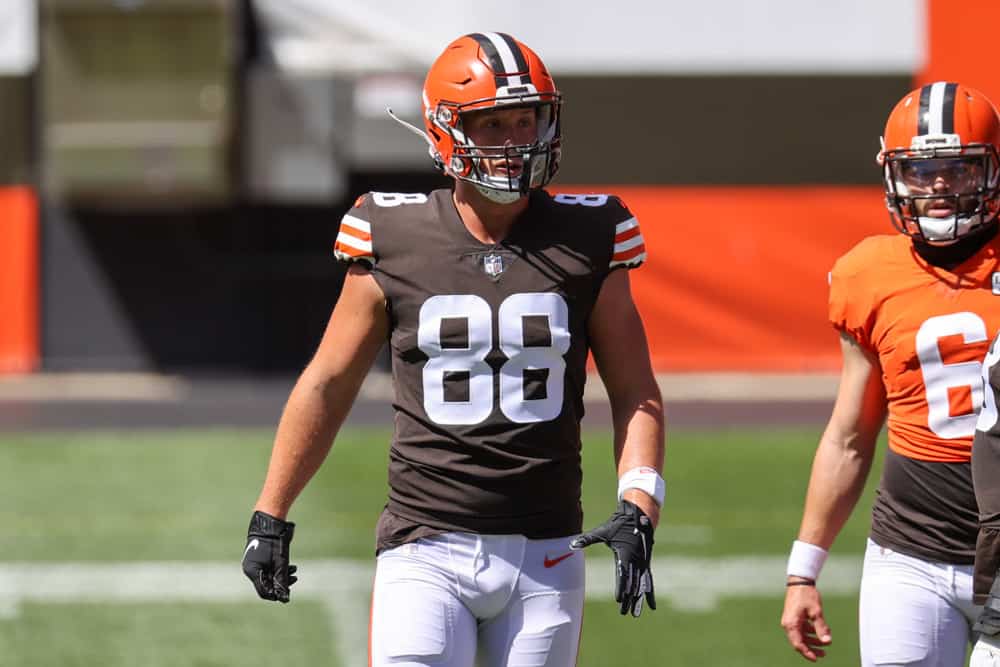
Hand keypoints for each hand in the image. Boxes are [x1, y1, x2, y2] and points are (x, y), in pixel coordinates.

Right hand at [242, 510, 297, 602]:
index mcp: (252, 571)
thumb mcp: (280, 563)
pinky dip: (279, 570)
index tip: (287, 594)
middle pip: (267, 584)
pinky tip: (291, 567)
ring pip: (269, 576)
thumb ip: (282, 580)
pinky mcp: (260, 558)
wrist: (270, 522)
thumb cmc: (274, 542)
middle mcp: (251, 568)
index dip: (276, 594)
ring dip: (282, 576)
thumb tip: (284, 598)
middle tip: (294, 579)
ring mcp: (255, 563)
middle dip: (281, 584)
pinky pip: (269, 569)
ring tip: (294, 570)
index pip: (263, 591)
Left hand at [570, 499, 655, 615]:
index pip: (623, 573)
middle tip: (623, 612)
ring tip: (634, 614)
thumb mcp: (601, 532)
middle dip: (628, 598)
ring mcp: (642, 562)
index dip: (621, 587)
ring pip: (641, 584)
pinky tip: (650, 606)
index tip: (618, 599)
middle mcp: (636, 559)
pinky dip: (649, 593)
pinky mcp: (645, 563)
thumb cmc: (617, 524)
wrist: (637, 515)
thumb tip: (571, 545)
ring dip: (638, 599)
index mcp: (625, 553)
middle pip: (632, 583)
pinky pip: (648, 581)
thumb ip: (587, 540)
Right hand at [781, 580, 831, 660]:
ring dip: (812, 640)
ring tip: (825, 644)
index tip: (816, 659)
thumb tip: (827, 641)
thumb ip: (821, 627)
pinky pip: (801, 629)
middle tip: (823, 654)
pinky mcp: (794, 616)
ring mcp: (791, 620)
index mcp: (791, 624)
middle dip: (811, 648)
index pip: (798, 644)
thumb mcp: (816, 612)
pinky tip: (819, 631)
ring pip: (801, 635)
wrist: (800, 581)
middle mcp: (788, 623)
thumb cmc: (806, 595)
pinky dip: (810, 632)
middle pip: (799, 641)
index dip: (807, 653)